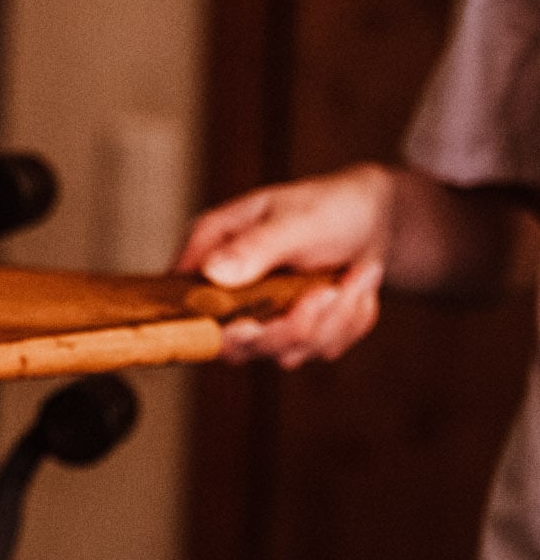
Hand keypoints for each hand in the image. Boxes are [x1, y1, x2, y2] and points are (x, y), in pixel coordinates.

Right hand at [172, 163, 394, 367]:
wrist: (376, 220)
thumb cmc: (329, 207)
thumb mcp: (295, 221)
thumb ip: (255, 247)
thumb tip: (213, 273)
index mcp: (209, 253)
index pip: (185, 305)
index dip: (211, 326)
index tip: (252, 325)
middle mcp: (225, 291)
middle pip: (237, 345)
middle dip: (294, 325)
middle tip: (328, 291)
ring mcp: (259, 317)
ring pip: (286, 352)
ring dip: (334, 318)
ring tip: (358, 274)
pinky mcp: (293, 334)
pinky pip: (319, 350)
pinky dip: (349, 321)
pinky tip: (355, 288)